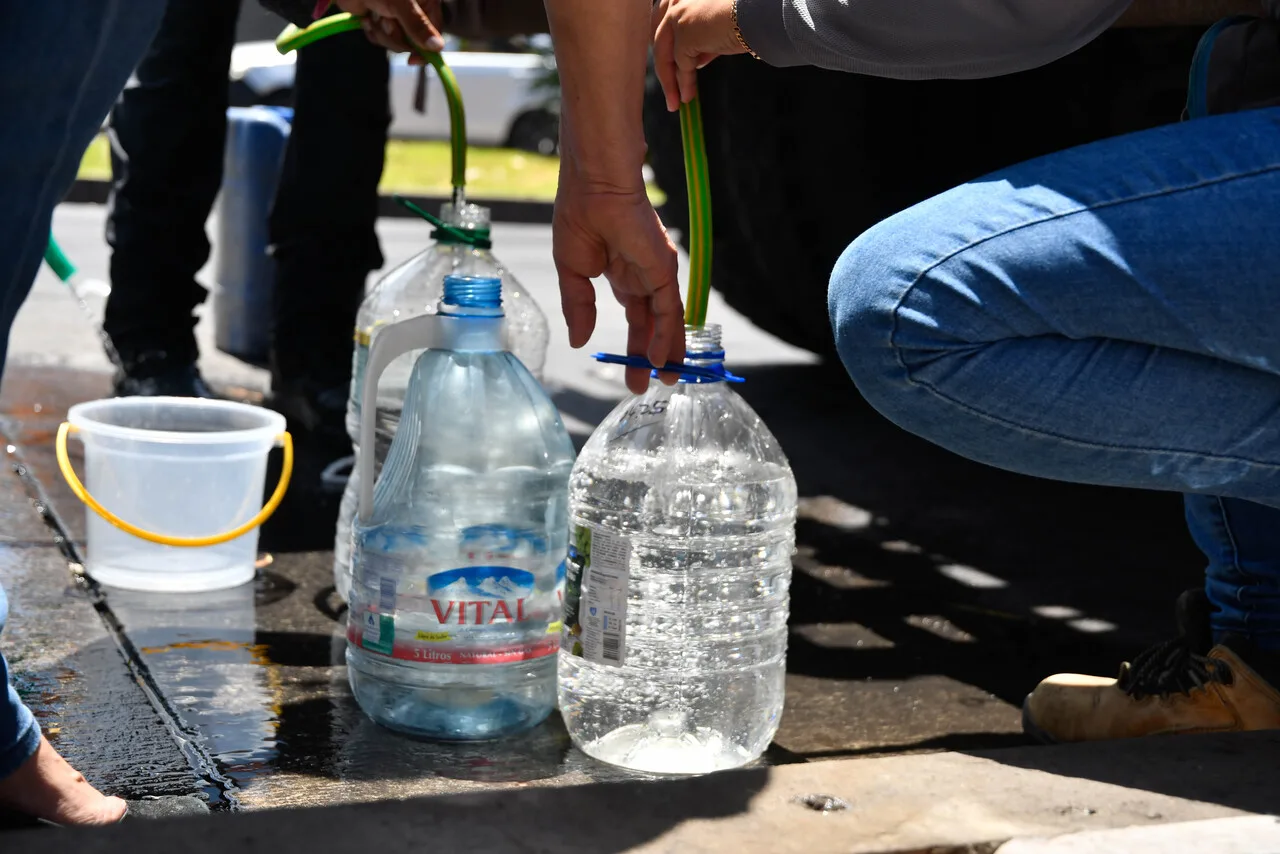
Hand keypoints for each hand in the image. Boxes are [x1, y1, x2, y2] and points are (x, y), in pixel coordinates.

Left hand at [335, 0, 444, 53]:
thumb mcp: (400, 4)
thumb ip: (418, 25)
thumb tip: (438, 47)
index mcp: (427, 4)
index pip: (434, 35)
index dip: (424, 51)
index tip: (411, 60)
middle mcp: (415, 12)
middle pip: (413, 43)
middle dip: (395, 36)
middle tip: (385, 20)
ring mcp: (398, 19)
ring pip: (395, 43)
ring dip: (381, 32)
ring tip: (374, 14)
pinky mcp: (381, 23)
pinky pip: (381, 40)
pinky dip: (372, 32)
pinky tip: (367, 18)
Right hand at [553, 170, 684, 394]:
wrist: (594, 187)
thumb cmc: (580, 216)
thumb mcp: (572, 271)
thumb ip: (579, 307)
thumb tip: (578, 340)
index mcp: (622, 272)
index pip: (635, 316)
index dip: (632, 344)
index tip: (626, 372)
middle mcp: (643, 276)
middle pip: (651, 324)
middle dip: (648, 355)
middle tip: (645, 385)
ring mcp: (656, 274)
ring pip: (666, 321)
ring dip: (665, 352)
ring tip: (666, 380)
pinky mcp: (664, 271)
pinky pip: (668, 311)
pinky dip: (666, 335)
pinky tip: (659, 359)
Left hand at [652, 0, 744, 110]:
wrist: (759, 13)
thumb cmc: (746, 16)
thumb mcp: (716, 26)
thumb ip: (702, 40)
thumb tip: (695, 61)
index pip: (662, 20)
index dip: (665, 45)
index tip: (669, 65)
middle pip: (658, 37)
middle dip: (663, 65)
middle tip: (668, 87)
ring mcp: (677, 15)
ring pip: (665, 54)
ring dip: (669, 81)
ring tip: (675, 101)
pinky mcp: (684, 33)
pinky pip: (680, 64)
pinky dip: (683, 83)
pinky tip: (687, 96)